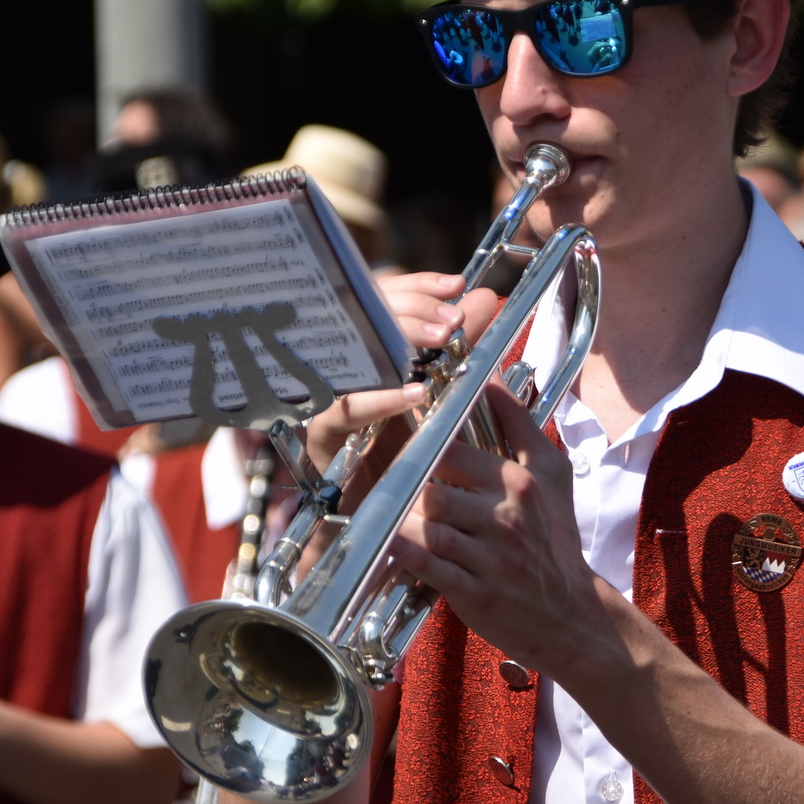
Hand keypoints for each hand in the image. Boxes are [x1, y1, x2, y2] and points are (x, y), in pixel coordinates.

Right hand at [303, 274, 499, 464]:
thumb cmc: (411, 451)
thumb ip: (460, 346)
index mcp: (368, 351)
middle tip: (453, 318)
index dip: (417, 287)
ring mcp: (327, 398)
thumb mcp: (443, 389)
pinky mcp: (322, 435)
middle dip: (412, 310)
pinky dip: (381, 398)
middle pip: (363, 319)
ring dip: (398, 342)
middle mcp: (343, 368)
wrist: (388, 517)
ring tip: (440, 339)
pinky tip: (415, 393)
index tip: (455, 285)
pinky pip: (345, 409)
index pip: (382, 300)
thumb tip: (481, 299)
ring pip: (353, 356)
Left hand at [391, 382, 599, 678]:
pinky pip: (426, 566)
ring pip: (426, 526)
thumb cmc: (556, 538)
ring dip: (402, 521)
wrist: (571, 611)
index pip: (455, 449)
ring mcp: (490, 555)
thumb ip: (521, 426)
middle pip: (434, 488)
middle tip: (389, 483)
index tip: (405, 443)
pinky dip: (404, 554)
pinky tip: (393, 546)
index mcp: (520, 482)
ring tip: (389, 515)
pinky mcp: (474, 591)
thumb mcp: (554, 474)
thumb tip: (493, 381)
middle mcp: (506, 515)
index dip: (423, 445)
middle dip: (408, 486)